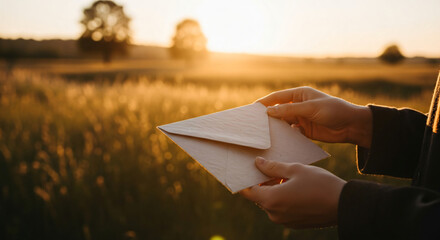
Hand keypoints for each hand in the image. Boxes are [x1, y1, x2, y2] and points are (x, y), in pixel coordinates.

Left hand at [240, 157, 345, 228]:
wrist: (344, 205)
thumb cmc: (320, 184)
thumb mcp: (295, 169)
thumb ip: (273, 167)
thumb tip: (258, 163)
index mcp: (271, 200)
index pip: (247, 191)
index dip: (243, 180)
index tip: (243, 170)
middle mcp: (274, 214)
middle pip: (259, 196)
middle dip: (262, 182)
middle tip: (269, 166)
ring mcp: (284, 220)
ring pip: (271, 202)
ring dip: (273, 188)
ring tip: (286, 173)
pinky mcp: (293, 223)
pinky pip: (281, 208)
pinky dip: (282, 197)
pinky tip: (293, 185)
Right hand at [257, 87, 371, 147]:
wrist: (352, 126)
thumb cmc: (334, 110)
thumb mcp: (310, 108)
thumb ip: (289, 110)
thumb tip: (269, 111)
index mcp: (299, 95)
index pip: (277, 97)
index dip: (265, 102)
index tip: (252, 109)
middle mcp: (298, 106)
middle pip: (278, 111)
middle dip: (267, 117)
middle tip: (254, 124)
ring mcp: (301, 119)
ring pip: (283, 123)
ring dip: (275, 128)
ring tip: (263, 135)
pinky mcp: (304, 131)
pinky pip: (290, 133)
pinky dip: (285, 136)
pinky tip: (278, 141)